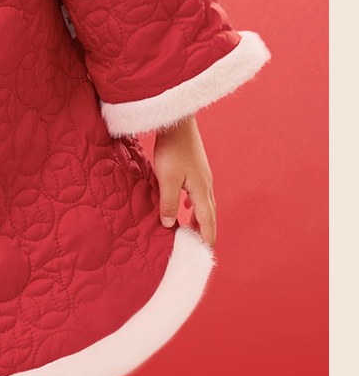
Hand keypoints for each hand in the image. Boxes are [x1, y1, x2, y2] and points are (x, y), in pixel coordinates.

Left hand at [153, 115, 216, 248]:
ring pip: (203, 203)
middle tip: (201, 247)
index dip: (207, 236)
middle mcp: (205, 184)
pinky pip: (197, 193)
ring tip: (193, 231)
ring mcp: (201, 176)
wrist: (178, 123)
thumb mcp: (167, 180)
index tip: (206, 252)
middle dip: (206, 231)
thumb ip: (168, 203)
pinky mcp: (195, 170)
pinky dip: (193, 205)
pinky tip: (185, 206)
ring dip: (200, 218)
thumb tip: (170, 225)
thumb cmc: (172, 150)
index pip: (207, 220)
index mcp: (201, 190)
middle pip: (209, 213)